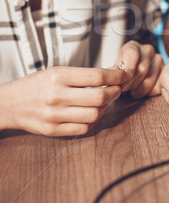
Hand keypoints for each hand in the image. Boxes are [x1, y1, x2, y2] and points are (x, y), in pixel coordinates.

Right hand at [0, 66, 124, 136]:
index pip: (97, 76)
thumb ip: (82, 75)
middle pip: (100, 97)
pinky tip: (92, 114)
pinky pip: (84, 129)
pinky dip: (93, 122)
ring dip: (105, 108)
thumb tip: (113, 75)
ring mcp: (54, 115)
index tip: (123, 76)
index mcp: (58, 76)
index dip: (116, 76)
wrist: (10, 103)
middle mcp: (56, 95)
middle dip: (115, 93)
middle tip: (117, 90)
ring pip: (94, 114)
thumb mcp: (57, 71)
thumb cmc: (37, 85)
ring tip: (104, 102)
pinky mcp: (53, 130)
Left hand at [113, 41, 163, 98]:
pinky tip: (143, 91)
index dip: (127, 71)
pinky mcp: (166, 71)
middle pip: (142, 68)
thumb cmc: (122, 71)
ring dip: (140, 90)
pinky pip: (159, 85)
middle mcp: (147, 49)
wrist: (134, 72)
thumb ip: (112, 74)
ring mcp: (159, 59)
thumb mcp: (115, 69)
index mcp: (133, 46)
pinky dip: (149, 92)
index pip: (132, 54)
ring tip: (133, 92)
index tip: (121, 83)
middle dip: (132, 83)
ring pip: (150, 79)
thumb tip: (110, 81)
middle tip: (125, 90)